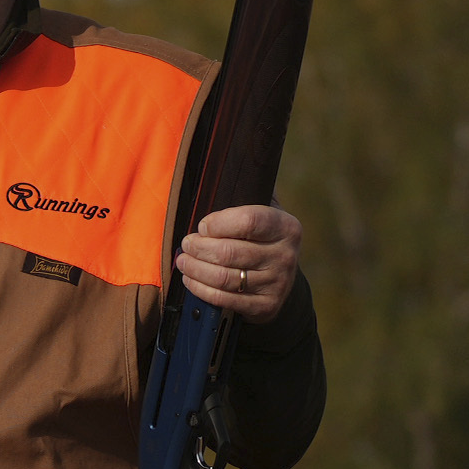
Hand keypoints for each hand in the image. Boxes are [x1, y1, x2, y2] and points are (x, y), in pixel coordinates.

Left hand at [178, 203, 301, 321]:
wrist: (280, 281)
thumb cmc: (261, 240)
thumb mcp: (264, 214)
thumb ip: (249, 193)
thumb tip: (227, 162)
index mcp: (286, 226)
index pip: (249, 221)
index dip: (218, 223)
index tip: (202, 225)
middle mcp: (286, 255)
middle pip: (230, 252)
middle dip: (199, 248)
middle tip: (186, 243)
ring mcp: (277, 283)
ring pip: (223, 277)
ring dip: (194, 269)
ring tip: (182, 260)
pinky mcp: (265, 306)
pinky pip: (224, 299)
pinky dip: (200, 289)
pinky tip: (189, 280)